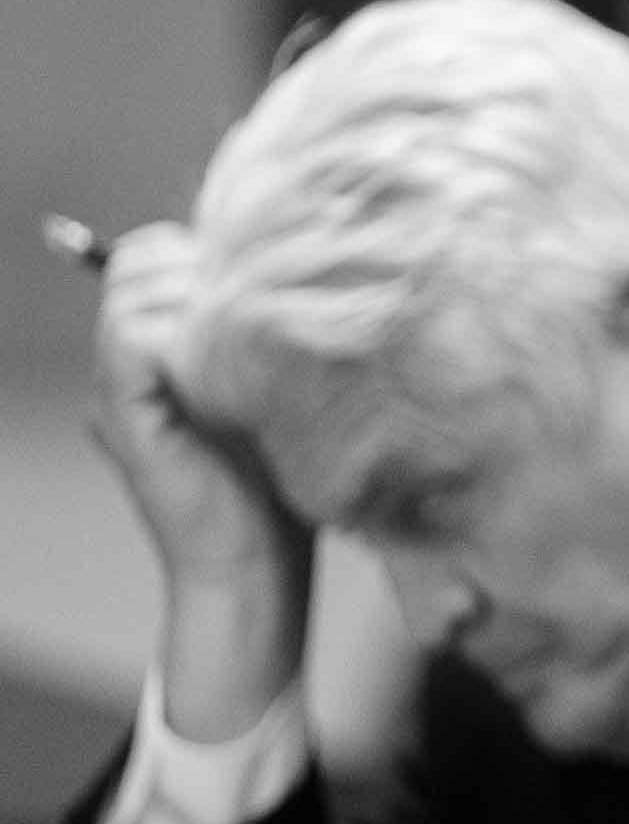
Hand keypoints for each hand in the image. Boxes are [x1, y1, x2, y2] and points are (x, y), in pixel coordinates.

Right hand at [92, 221, 312, 739]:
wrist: (256, 573)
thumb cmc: (289, 490)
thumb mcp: (288, 395)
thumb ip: (275, 342)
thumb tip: (317, 279)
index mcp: (163, 349)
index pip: (161, 254)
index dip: (215, 250)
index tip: (278, 275)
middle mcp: (127, 362)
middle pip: (143, 260)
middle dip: (210, 263)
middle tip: (275, 302)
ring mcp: (117, 388)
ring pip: (136, 291)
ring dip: (204, 296)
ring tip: (262, 335)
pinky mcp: (123, 415)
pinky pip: (133, 340)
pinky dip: (186, 334)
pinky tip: (241, 363)